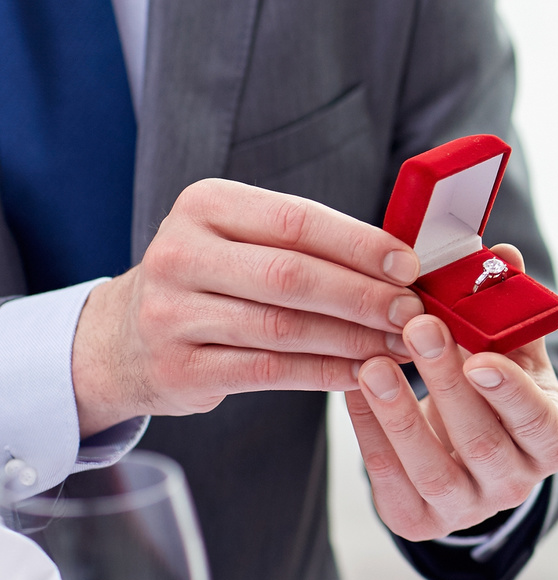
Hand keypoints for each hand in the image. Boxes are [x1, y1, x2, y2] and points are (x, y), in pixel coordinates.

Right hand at [72, 179, 422, 433]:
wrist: (124, 336)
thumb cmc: (214, 277)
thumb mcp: (243, 238)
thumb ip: (309, 242)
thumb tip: (402, 262)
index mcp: (205, 205)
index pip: (297, 220)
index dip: (360, 244)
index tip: (408, 265)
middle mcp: (180, 254)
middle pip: (292, 276)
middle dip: (364, 296)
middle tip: (412, 312)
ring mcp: (172, 314)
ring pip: (284, 328)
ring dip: (353, 339)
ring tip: (399, 345)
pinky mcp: (178, 368)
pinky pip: (270, 371)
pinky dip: (325, 373)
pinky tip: (363, 374)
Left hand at [343, 245, 557, 541]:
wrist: (472, 456)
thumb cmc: (497, 394)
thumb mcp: (514, 356)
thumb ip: (508, 311)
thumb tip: (502, 255)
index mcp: (552, 440)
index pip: (539, 421)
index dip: (510, 392)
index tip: (479, 356)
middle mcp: (516, 482)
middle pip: (481, 441)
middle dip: (445, 382)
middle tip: (418, 328)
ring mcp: (467, 508)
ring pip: (431, 469)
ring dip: (398, 413)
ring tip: (372, 364)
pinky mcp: (420, 520)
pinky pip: (389, 481)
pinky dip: (369, 433)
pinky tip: (353, 390)